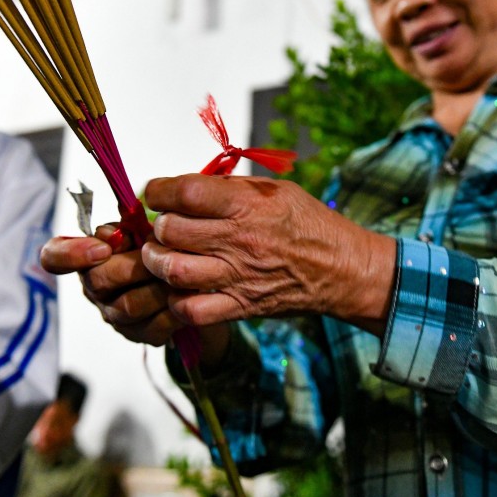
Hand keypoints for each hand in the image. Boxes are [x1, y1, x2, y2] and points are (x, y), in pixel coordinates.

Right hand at [40, 225, 181, 345]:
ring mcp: (116, 315)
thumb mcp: (141, 227)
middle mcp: (95, 289)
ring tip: (178, 273)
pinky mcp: (140, 334)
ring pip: (127, 307)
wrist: (189, 275)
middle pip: (98, 281)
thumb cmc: (157, 244)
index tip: (102, 247)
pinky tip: (188, 295)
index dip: (71, 254)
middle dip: (131, 266)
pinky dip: (173, 311)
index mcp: (86, 256)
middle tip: (158, 255)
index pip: (54, 257)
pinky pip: (153, 328)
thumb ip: (128, 223)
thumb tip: (121, 224)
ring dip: (155, 287)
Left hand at [142, 174, 396, 334]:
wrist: (341, 268)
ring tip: (161, 254)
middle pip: (172, 230)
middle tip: (161, 225)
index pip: (184, 192)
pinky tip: (178, 287)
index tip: (155, 193)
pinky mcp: (239, 306)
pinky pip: (191, 309)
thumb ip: (227, 187)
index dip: (158, 191)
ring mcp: (238, 276)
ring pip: (174, 271)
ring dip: (158, 261)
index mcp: (247, 204)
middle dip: (157, 225)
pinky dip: (175, 299)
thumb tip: (183, 188)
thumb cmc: (306, 224)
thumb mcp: (273, 189)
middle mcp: (239, 240)